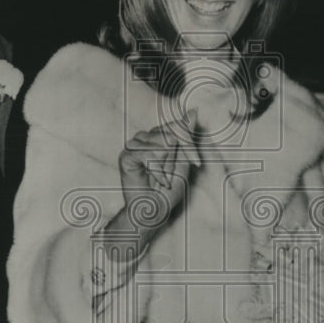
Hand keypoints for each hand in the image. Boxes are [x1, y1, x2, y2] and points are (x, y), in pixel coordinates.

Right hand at [109, 115, 200, 247]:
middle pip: (170, 132)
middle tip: (171, 175)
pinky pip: (147, 154)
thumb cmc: (167, 191)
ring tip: (159, 178)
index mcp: (159, 137)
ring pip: (160, 143)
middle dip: (177, 156)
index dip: (188, 143)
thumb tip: (193, 111)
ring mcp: (135, 145)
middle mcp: (146, 138)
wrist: (153, 211)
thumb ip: (186, 138)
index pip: (176, 125)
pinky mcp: (126, 156)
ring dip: (165, 166)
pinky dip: (155, 170)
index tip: (197, 162)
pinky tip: (153, 179)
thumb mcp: (183, 162)